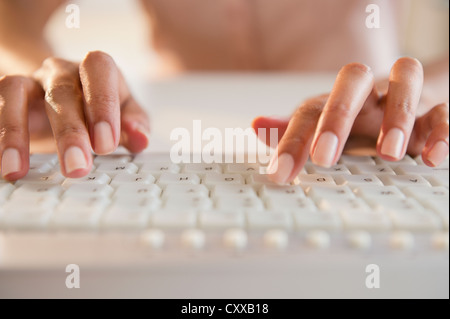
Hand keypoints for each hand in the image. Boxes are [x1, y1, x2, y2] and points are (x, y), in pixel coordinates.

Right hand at [0, 51, 149, 180]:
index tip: (105, 144)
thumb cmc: (100, 107)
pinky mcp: (5, 98)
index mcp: (95, 70)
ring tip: (16, 169)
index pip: (99, 71)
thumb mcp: (125, 114)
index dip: (102, 105)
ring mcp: (29, 82)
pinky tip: (2, 164)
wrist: (65, 96)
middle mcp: (60, 71)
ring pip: (15, 92)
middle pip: (61, 91)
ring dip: (15, 132)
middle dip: (69, 131)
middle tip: (76, 166)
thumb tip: (141, 139)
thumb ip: (135, 124)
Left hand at [253, 57, 448, 183]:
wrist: (407, 106)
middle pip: (352, 79)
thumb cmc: (359, 122)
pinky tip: (431, 158)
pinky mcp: (436, 110)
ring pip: (405, 80)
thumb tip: (256, 126)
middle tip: (324, 157)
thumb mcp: (324, 130)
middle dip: (337, 116)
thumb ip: (293, 131)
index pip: (310, 110)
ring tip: (388, 153)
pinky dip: (441, 131)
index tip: (280, 174)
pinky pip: (444, 111)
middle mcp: (369, 92)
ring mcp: (404, 97)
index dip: (292, 140)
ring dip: (396, 115)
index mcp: (337, 99)